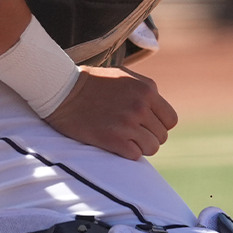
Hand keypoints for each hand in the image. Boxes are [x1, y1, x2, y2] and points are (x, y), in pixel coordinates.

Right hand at [44, 67, 178, 159]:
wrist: (62, 90)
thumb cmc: (92, 83)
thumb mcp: (125, 76)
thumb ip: (145, 90)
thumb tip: (158, 107)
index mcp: (148, 90)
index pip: (170, 120)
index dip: (159, 126)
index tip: (145, 126)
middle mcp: (141, 106)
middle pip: (161, 136)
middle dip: (148, 137)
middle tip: (130, 134)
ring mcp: (128, 123)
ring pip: (151, 148)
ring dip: (139, 147)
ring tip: (124, 140)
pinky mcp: (114, 139)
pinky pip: (135, 156)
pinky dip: (127, 153)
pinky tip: (115, 144)